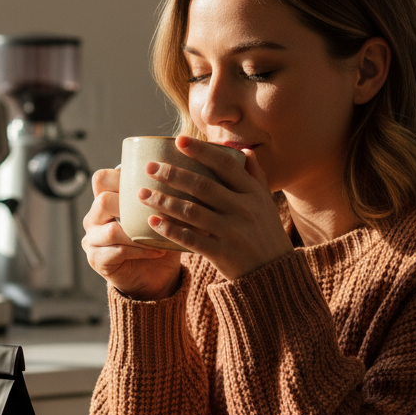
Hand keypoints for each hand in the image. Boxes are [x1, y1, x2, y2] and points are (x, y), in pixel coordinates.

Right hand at [82, 167, 182, 299]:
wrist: (156, 277)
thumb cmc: (159, 240)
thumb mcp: (163, 215)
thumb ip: (166, 196)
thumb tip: (192, 179)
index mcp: (104, 200)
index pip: (102, 179)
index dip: (122, 178)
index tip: (149, 187)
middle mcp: (94, 218)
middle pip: (103, 201)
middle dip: (133, 208)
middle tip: (157, 214)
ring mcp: (92, 240)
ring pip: (111, 231)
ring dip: (140, 234)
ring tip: (162, 236)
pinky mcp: (97, 260)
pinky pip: (118, 251)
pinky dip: (141, 251)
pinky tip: (158, 251)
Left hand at [139, 136, 292, 280]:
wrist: (273, 273)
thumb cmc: (265, 232)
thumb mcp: (265, 202)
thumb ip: (255, 176)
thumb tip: (244, 150)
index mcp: (253, 192)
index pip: (226, 164)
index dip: (202, 151)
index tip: (178, 141)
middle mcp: (243, 209)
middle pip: (203, 186)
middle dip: (173, 174)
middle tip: (149, 167)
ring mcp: (233, 232)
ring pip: (193, 212)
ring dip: (164, 201)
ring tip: (142, 194)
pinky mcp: (222, 254)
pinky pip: (192, 239)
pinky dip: (170, 230)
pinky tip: (152, 222)